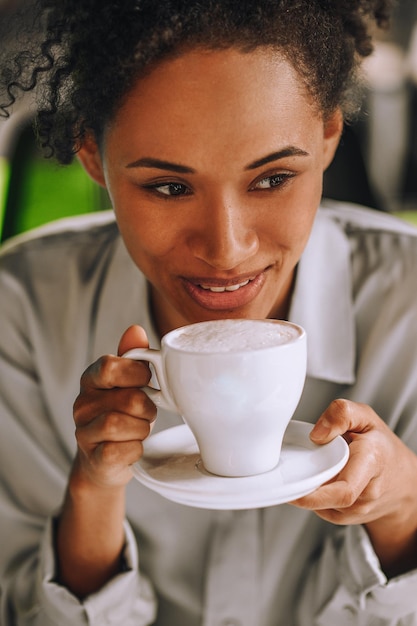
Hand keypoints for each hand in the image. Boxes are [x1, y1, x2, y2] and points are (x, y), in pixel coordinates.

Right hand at [72, 325, 156, 488]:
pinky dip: (136, 449)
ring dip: (142, 429)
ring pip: (122, 424)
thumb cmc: (123, 416)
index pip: (110, 366)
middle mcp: (82, 404)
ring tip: (140, 430)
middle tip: (147, 413)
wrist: (106, 463)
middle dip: (148, 408)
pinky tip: (134, 447)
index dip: (137, 373)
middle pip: (129, 398)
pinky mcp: (93, 459)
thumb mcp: (129, 384)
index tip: (148, 382)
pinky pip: (120, 450)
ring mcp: (84, 433)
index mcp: (91, 379)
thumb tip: (136, 330)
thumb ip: (133, 357)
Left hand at [291, 399, 416, 575]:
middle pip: (326, 499)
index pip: (343, 491)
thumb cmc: (381, 446)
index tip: (292, 485)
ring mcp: (357, 510)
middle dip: (304, 487)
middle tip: (294, 470)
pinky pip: (320, 508)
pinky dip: (314, 494)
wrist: (402, 478)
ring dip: (310, 487)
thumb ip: (341, 414)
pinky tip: (322, 478)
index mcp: (371, 462)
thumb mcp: (365, 417)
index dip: (313, 494)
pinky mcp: (346, 518)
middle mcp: (366, 492)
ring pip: (320, 503)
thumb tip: (317, 434)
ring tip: (319, 467)